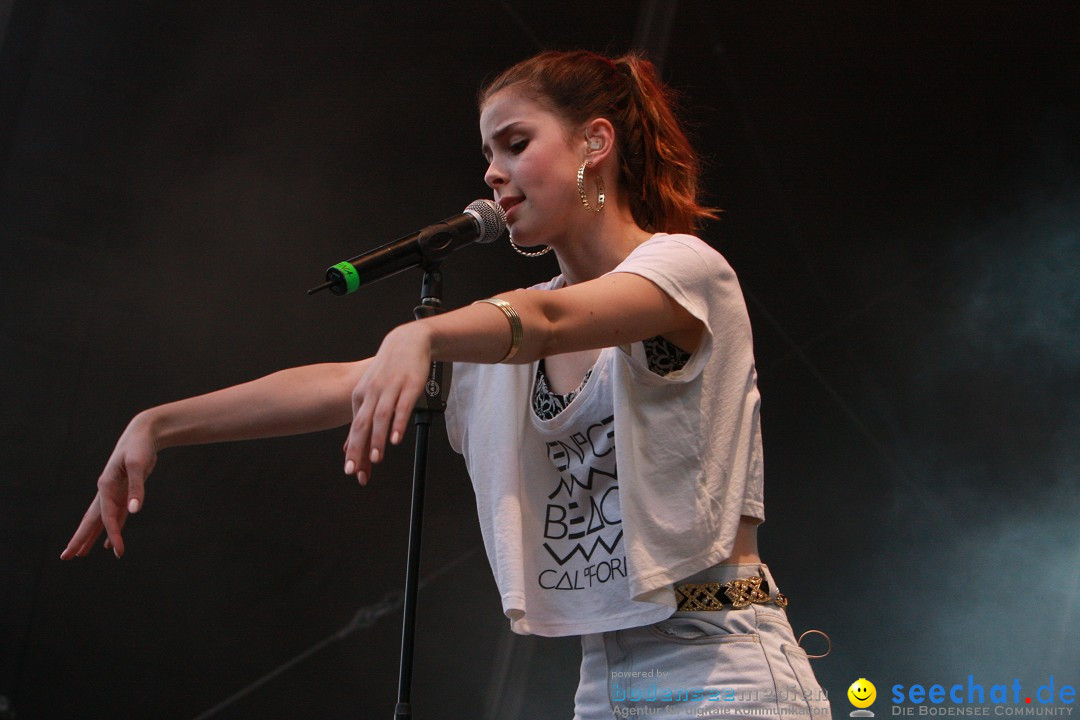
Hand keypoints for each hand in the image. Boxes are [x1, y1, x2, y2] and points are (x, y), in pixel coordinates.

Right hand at [61, 413, 157, 558]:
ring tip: (81, 553)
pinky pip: (117, 516)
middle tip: (66, 557)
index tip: (118, 551)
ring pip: (101, 520)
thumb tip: (133, 510)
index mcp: (106, 486)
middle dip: (79, 539)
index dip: (113, 534)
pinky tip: (109, 543)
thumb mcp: (138, 465)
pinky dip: (113, 529)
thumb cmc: (139, 446)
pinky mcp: (125, 492)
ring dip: (93, 537)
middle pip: (91, 520)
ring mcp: (115, 493)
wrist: (143, 434)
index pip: (107, 516)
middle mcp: (106, 491)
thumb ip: (136, 487)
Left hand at [342, 323, 430, 484]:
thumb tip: (349, 445)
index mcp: (360, 395)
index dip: (353, 451)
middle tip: (356, 470)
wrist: (407, 341)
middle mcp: (372, 393)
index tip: (351, 471)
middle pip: (362, 424)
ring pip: (380, 417)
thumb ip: (362, 418)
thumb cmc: (389, 369)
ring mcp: (391, 389)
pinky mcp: (410, 386)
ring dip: (377, 439)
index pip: (355, 429)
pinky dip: (398, 424)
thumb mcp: (370, 391)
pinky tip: (396, 438)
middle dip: (358, 448)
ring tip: (376, 458)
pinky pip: (402, 408)